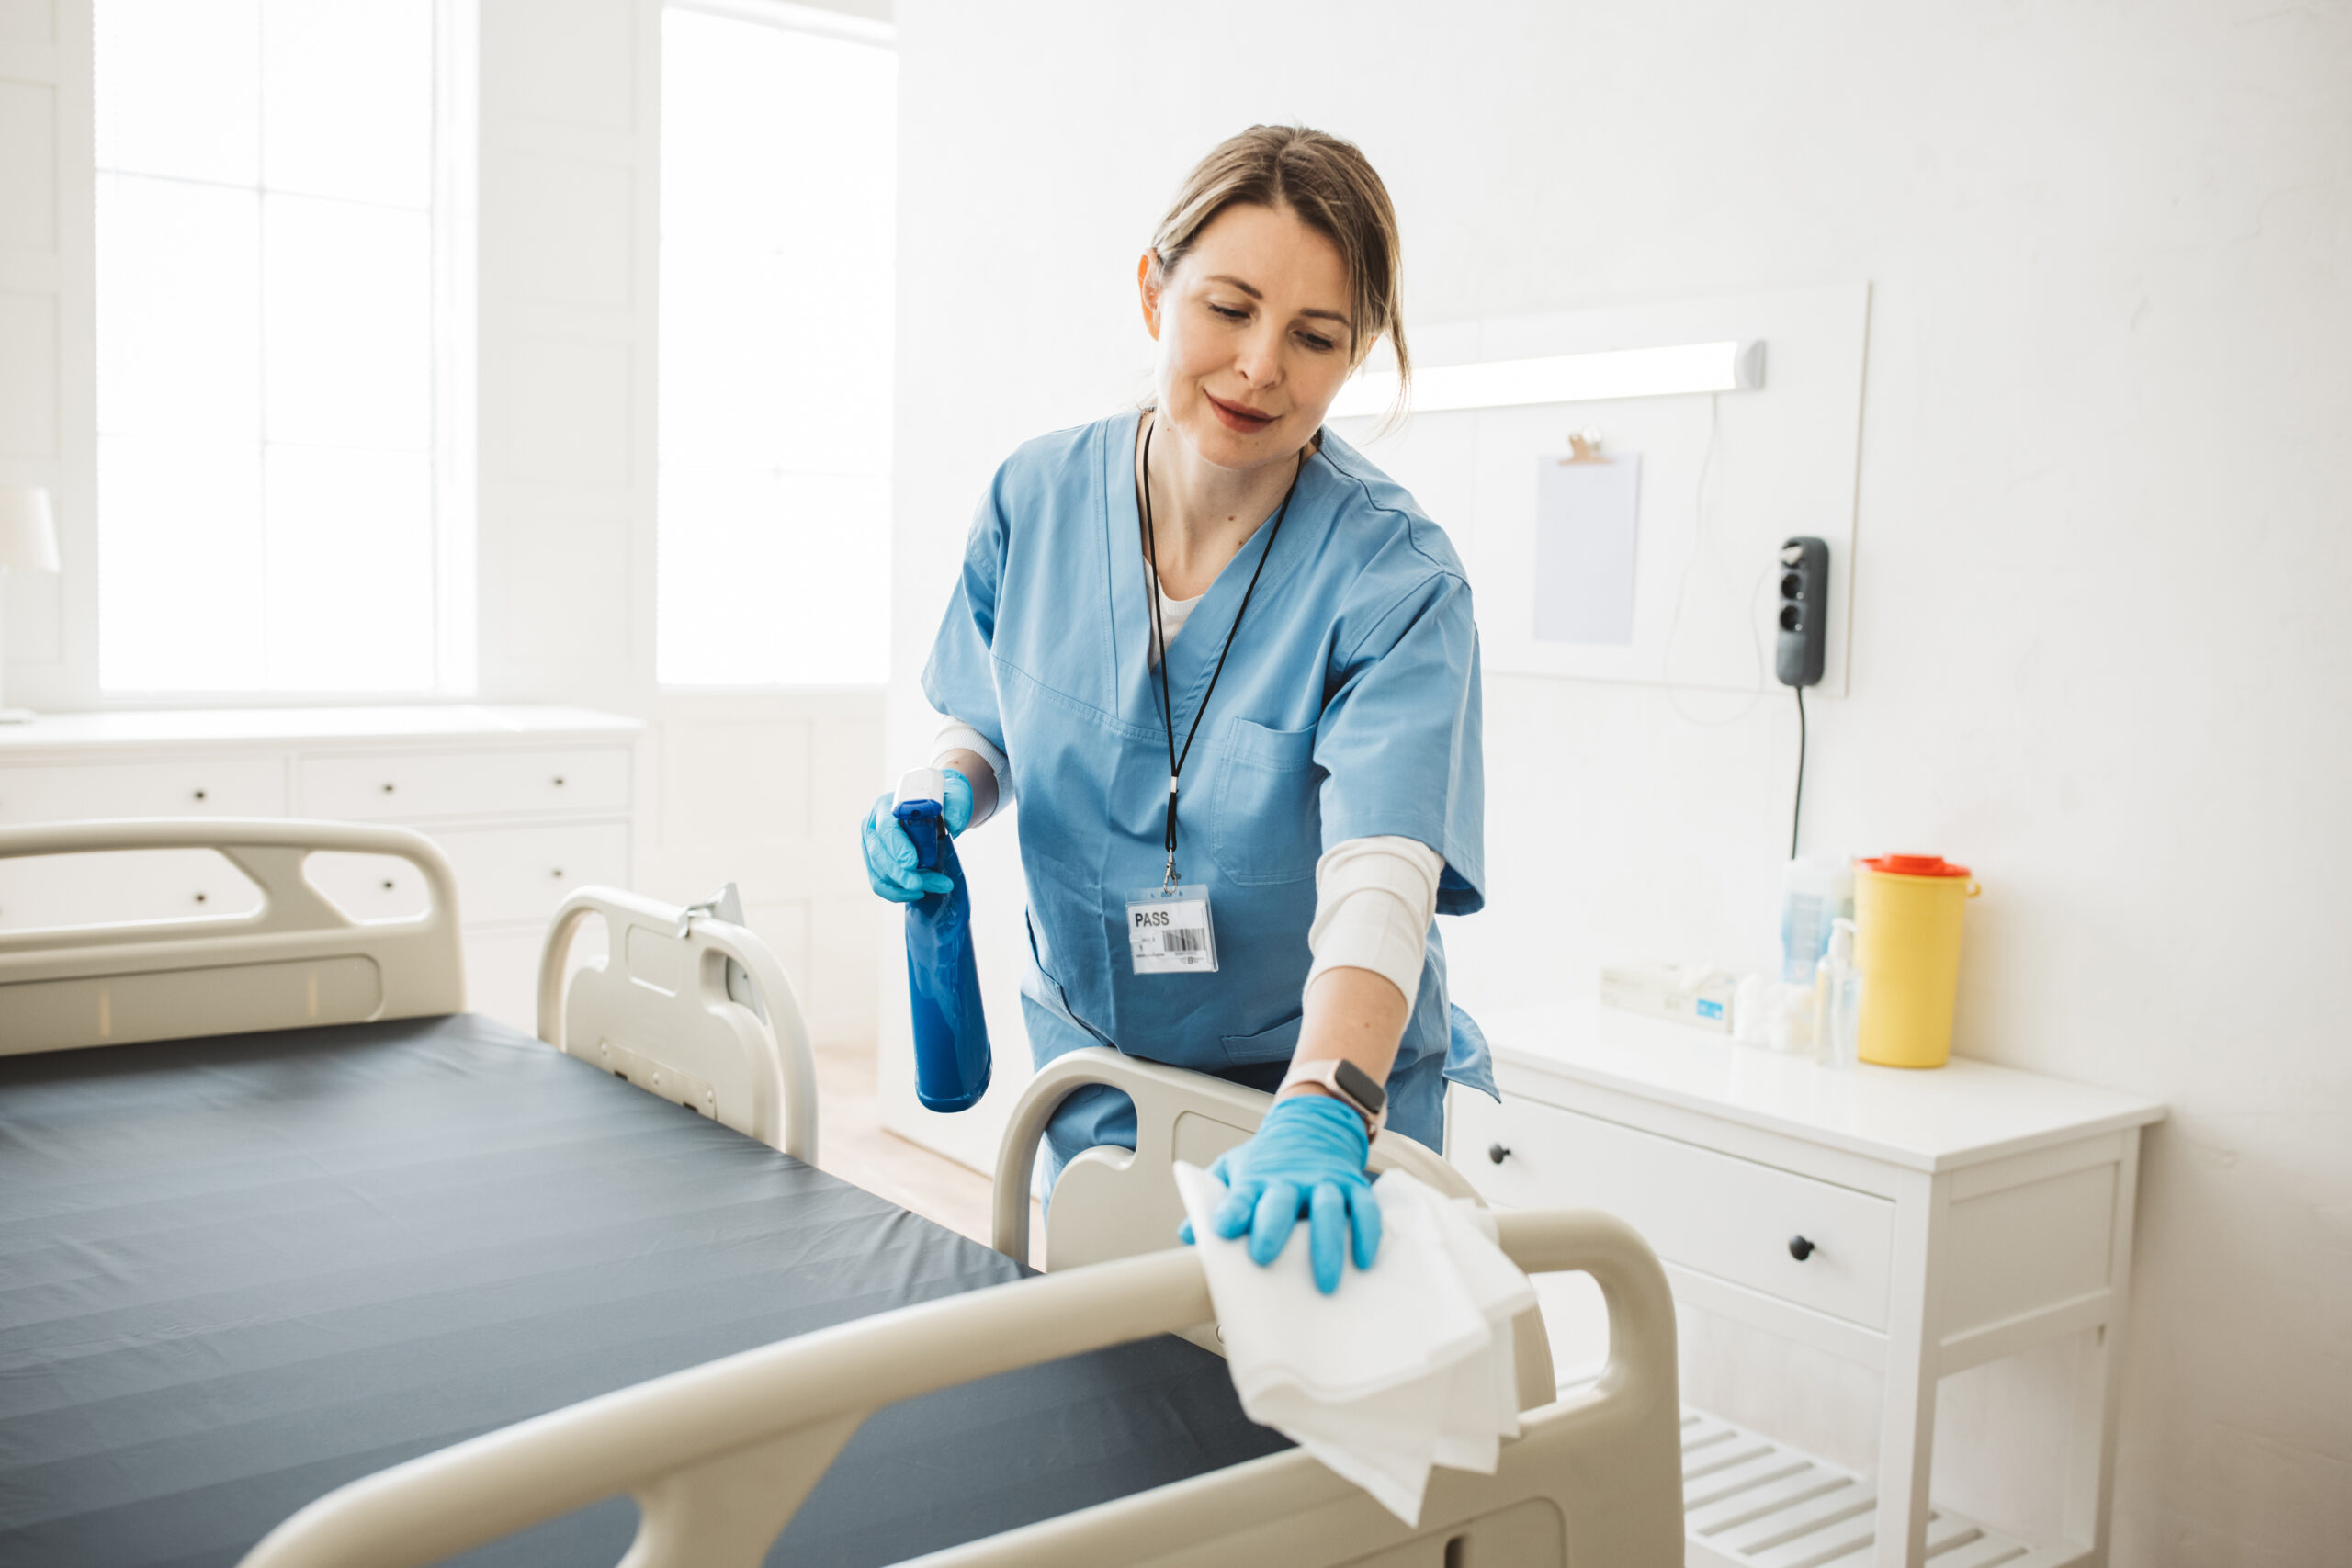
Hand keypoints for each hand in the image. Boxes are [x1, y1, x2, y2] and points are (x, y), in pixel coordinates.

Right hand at [860, 768, 972, 902]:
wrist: (936, 812)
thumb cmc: (942, 804)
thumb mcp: (954, 799)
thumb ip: (957, 808)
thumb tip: (954, 824)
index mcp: (887, 806)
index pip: (886, 828)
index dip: (897, 846)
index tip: (912, 862)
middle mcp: (872, 825)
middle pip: (880, 854)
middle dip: (901, 873)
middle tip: (922, 886)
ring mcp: (870, 846)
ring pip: (882, 872)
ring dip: (908, 884)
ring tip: (938, 885)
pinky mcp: (874, 863)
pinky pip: (880, 884)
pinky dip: (898, 893)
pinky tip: (919, 893)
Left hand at [1179, 1092, 1380, 1293]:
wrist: (1313, 1122)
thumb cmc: (1270, 1159)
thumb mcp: (1234, 1170)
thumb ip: (1211, 1200)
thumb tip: (1186, 1234)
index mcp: (1257, 1179)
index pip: (1239, 1195)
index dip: (1231, 1211)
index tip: (1223, 1230)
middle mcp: (1291, 1179)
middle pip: (1282, 1201)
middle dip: (1272, 1228)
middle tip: (1264, 1257)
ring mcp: (1325, 1181)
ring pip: (1328, 1207)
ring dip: (1327, 1244)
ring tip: (1324, 1281)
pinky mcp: (1353, 1186)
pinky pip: (1364, 1209)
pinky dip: (1366, 1234)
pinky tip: (1363, 1261)